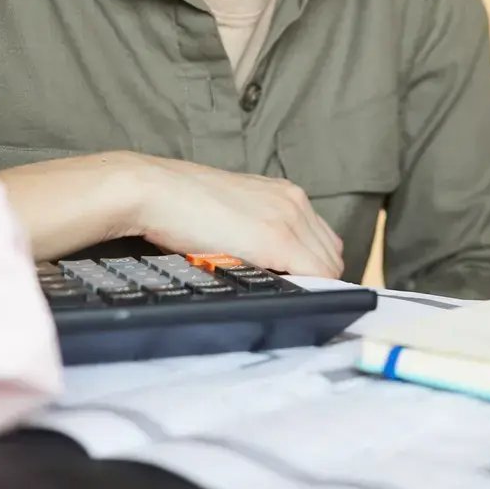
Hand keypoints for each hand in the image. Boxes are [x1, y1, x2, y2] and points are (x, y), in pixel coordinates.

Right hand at [128, 153, 343, 276]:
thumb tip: (268, 260)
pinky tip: (289, 297)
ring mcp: (289, 218)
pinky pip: (316, 273)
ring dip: (314, 284)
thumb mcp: (235, 212)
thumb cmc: (185, 205)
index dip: (316, 266)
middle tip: (293, 297)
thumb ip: (259, 228)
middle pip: (331, 252)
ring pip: (328, 265)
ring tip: (284, 297)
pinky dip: (310, 289)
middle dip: (318, 277)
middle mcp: (295, 201)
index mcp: (285, 194)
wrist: (158, 191)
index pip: (323, 239)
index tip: (303, 284)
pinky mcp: (276, 239)